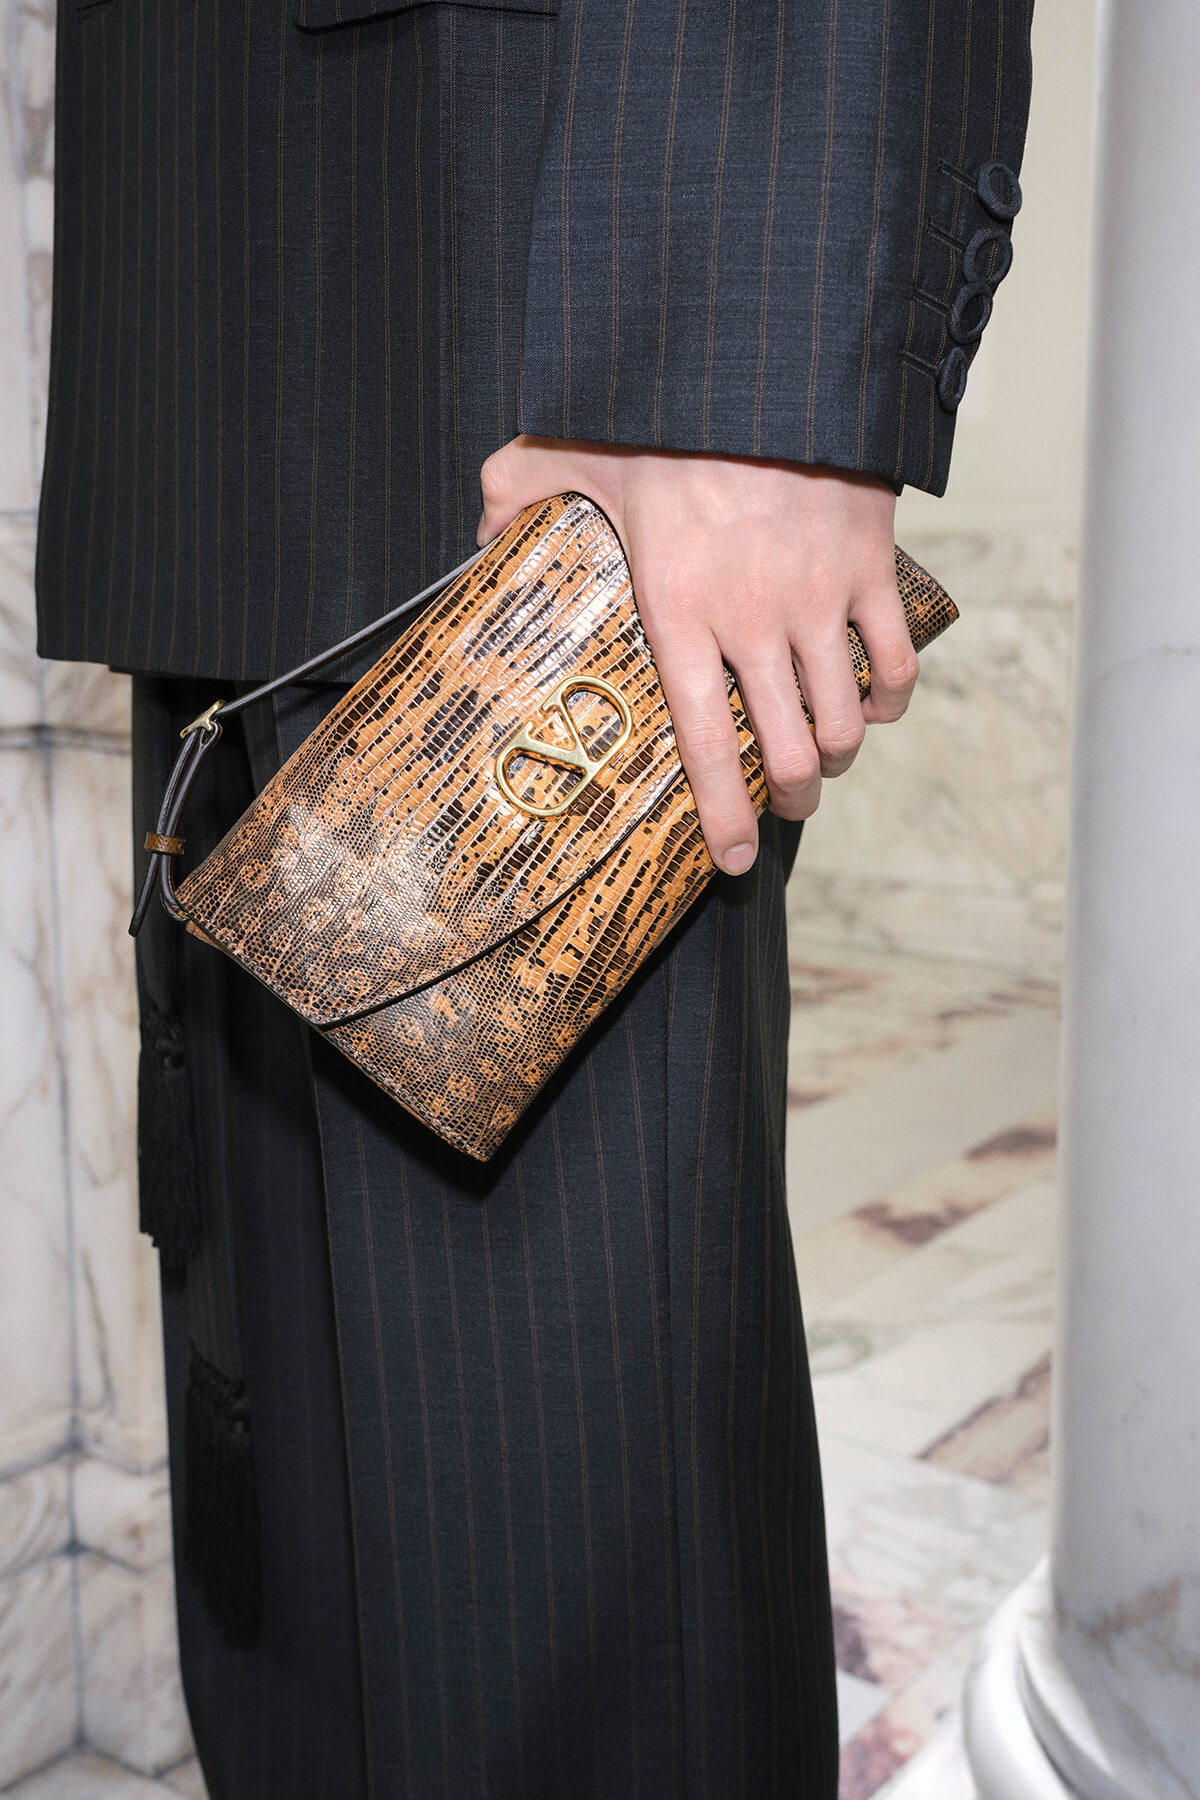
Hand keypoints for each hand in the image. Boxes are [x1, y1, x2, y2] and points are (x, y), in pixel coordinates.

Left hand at [478, 435, 916, 875]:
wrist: (762, 356)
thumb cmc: (661, 411)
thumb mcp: (569, 450)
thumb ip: (515, 498)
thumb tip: (480, 540)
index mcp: (678, 613)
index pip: (708, 745)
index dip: (725, 817)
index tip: (736, 860)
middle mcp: (754, 622)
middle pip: (791, 753)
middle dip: (793, 798)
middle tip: (786, 806)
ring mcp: (819, 597)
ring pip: (846, 720)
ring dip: (838, 756)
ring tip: (824, 760)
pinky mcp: (870, 566)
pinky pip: (897, 659)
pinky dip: (889, 696)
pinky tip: (872, 704)